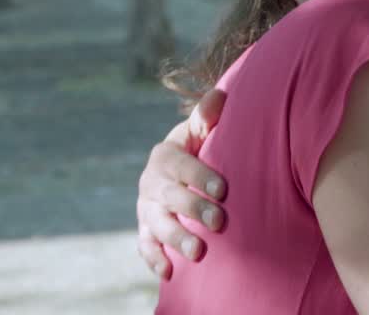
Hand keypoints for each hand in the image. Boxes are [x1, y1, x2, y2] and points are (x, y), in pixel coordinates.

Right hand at [136, 88, 227, 278]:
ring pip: (158, 225)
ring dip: (176, 238)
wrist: (174, 173)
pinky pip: (145, 246)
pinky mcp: (145, 231)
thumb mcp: (199, 133)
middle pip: (170, 197)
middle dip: (193, 209)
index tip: (223, 189)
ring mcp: (146, 209)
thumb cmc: (196, 151)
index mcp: (165, 156)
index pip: (181, 165)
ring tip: (198, 251)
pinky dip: (154, 259)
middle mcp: (151, 183)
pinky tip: (169, 272)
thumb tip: (221, 96)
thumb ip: (207, 118)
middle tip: (218, 223)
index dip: (200, 176)